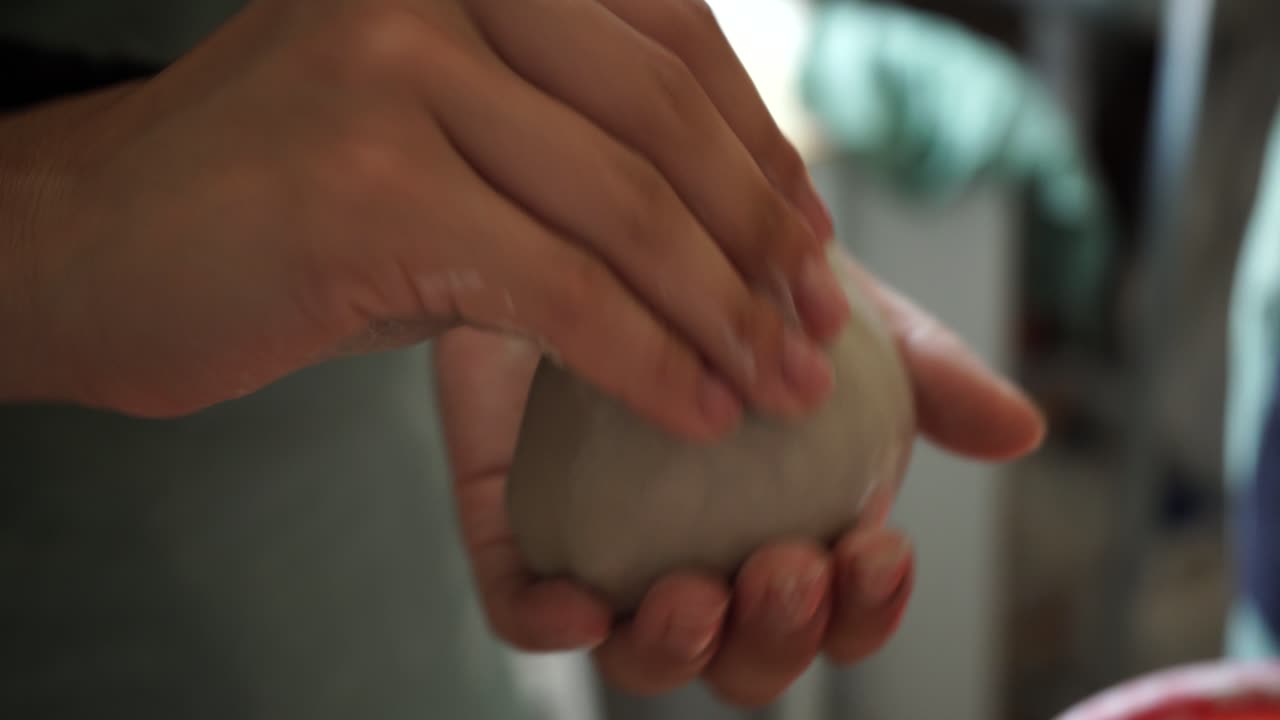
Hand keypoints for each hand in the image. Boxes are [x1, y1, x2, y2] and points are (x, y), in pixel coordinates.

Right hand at [3, 0, 845, 435]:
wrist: (91, 241)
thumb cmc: (279, 194)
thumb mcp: (433, 123)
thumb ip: (561, 130)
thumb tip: (732, 205)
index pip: (670, 40)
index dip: (758, 150)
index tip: (814, 247)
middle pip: (662, 120)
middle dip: (758, 242)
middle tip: (815, 332)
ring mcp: (393, 71)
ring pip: (625, 211)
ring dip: (724, 316)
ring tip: (777, 387)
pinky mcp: (367, 189)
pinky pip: (561, 292)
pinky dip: (648, 363)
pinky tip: (697, 411)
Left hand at [436, 256, 1044, 707]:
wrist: (605, 214)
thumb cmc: (728, 271)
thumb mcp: (833, 307)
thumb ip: (921, 371)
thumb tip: (1019, 429)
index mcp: (789, 523)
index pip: (837, 606)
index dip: (866, 609)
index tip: (880, 549)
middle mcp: (700, 554)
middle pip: (747, 653)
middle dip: (780, 637)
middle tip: (790, 567)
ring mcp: (604, 551)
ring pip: (641, 649)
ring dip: (680, 647)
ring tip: (697, 593)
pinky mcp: (515, 528)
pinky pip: (522, 607)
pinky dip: (549, 624)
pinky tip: (579, 605)